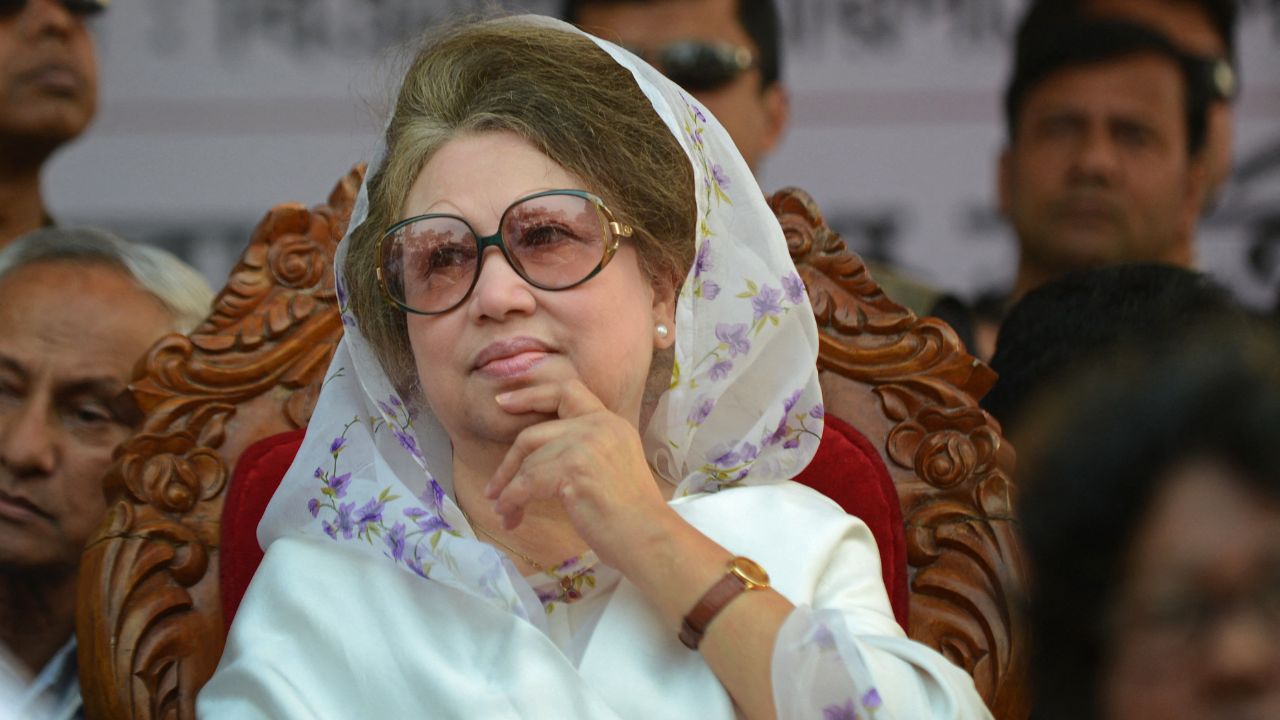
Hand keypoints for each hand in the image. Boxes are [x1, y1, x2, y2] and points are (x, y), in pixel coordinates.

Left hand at [485, 379, 673, 564]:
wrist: (649, 537)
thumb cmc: (632, 514)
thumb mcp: (613, 463)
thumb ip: (585, 447)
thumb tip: (540, 456)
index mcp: (610, 422)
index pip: (566, 392)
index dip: (531, 395)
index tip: (503, 402)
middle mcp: (598, 426)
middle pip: (535, 432)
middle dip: (508, 460)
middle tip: (493, 485)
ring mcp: (586, 446)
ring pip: (528, 462)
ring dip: (509, 489)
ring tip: (504, 510)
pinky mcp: (573, 471)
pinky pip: (527, 483)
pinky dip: (512, 500)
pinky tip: (510, 515)